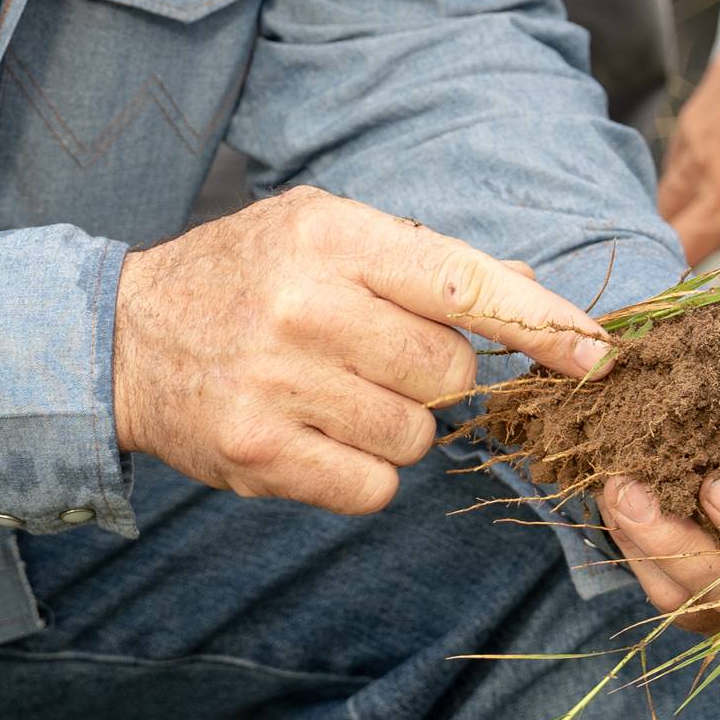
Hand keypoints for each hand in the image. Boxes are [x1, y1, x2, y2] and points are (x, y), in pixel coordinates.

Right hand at [114, 187, 607, 513]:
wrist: (120, 339)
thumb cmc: (248, 278)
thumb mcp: (326, 234)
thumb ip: (426, 261)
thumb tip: (530, 289)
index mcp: (332, 237)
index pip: (463, 282)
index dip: (540, 322)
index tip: (599, 353)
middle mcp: (307, 306)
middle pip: (450, 372)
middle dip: (433, 375)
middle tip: (372, 357)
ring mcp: (280, 384)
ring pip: (417, 434)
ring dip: (396, 425)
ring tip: (332, 392)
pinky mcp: (260, 453)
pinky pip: (374, 485)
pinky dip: (362, 471)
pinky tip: (315, 434)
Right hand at [661, 21, 719, 294]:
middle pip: (682, 263)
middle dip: (686, 281)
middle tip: (698, 291)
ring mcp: (704, 165)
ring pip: (666, 219)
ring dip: (674, 239)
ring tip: (684, 249)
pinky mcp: (693, 126)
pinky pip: (670, 172)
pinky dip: (677, 190)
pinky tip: (691, 192)